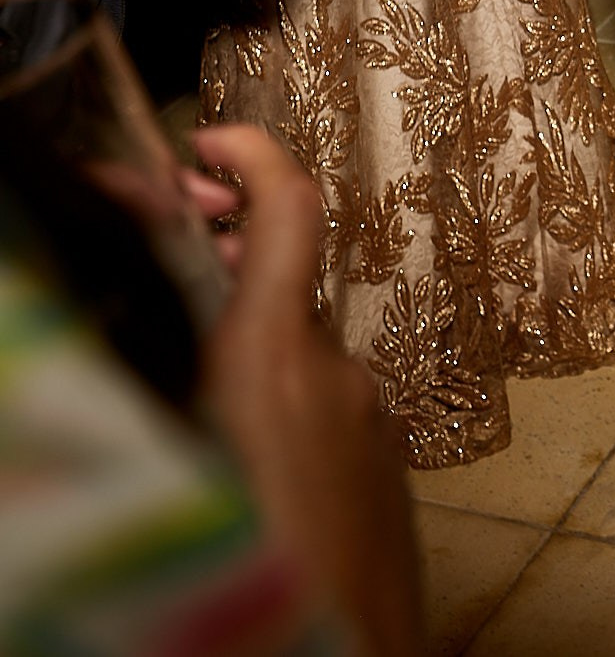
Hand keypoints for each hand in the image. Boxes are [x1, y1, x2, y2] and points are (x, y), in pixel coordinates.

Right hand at [194, 124, 420, 655]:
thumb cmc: (249, 584)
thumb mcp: (162, 464)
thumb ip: (141, 376)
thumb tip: (116, 330)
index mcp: (274, 362)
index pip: (288, 211)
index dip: (253, 153)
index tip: (205, 141)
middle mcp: (336, 373)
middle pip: (276, 282)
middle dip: (214, 260)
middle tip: (154, 249)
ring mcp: (371, 418)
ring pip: (293, 356)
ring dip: (238, 354)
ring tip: (170, 398)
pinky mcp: (386, 462)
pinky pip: (322, 409)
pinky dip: (276, 409)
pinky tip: (229, 462)